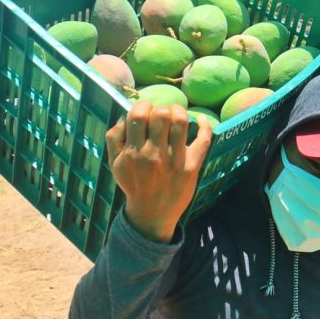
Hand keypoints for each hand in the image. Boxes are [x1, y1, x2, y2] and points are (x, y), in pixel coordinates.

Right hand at [105, 100, 212, 242]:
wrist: (152, 213)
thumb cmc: (134, 183)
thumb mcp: (115, 163)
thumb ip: (114, 137)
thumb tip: (125, 115)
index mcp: (133, 152)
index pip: (138, 115)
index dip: (142, 106)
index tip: (145, 111)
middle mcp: (154, 155)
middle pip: (161, 115)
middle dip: (160, 108)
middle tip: (160, 115)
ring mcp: (175, 160)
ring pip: (181, 122)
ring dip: (179, 111)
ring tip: (175, 115)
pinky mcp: (192, 166)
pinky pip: (203, 140)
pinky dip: (205, 125)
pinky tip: (201, 121)